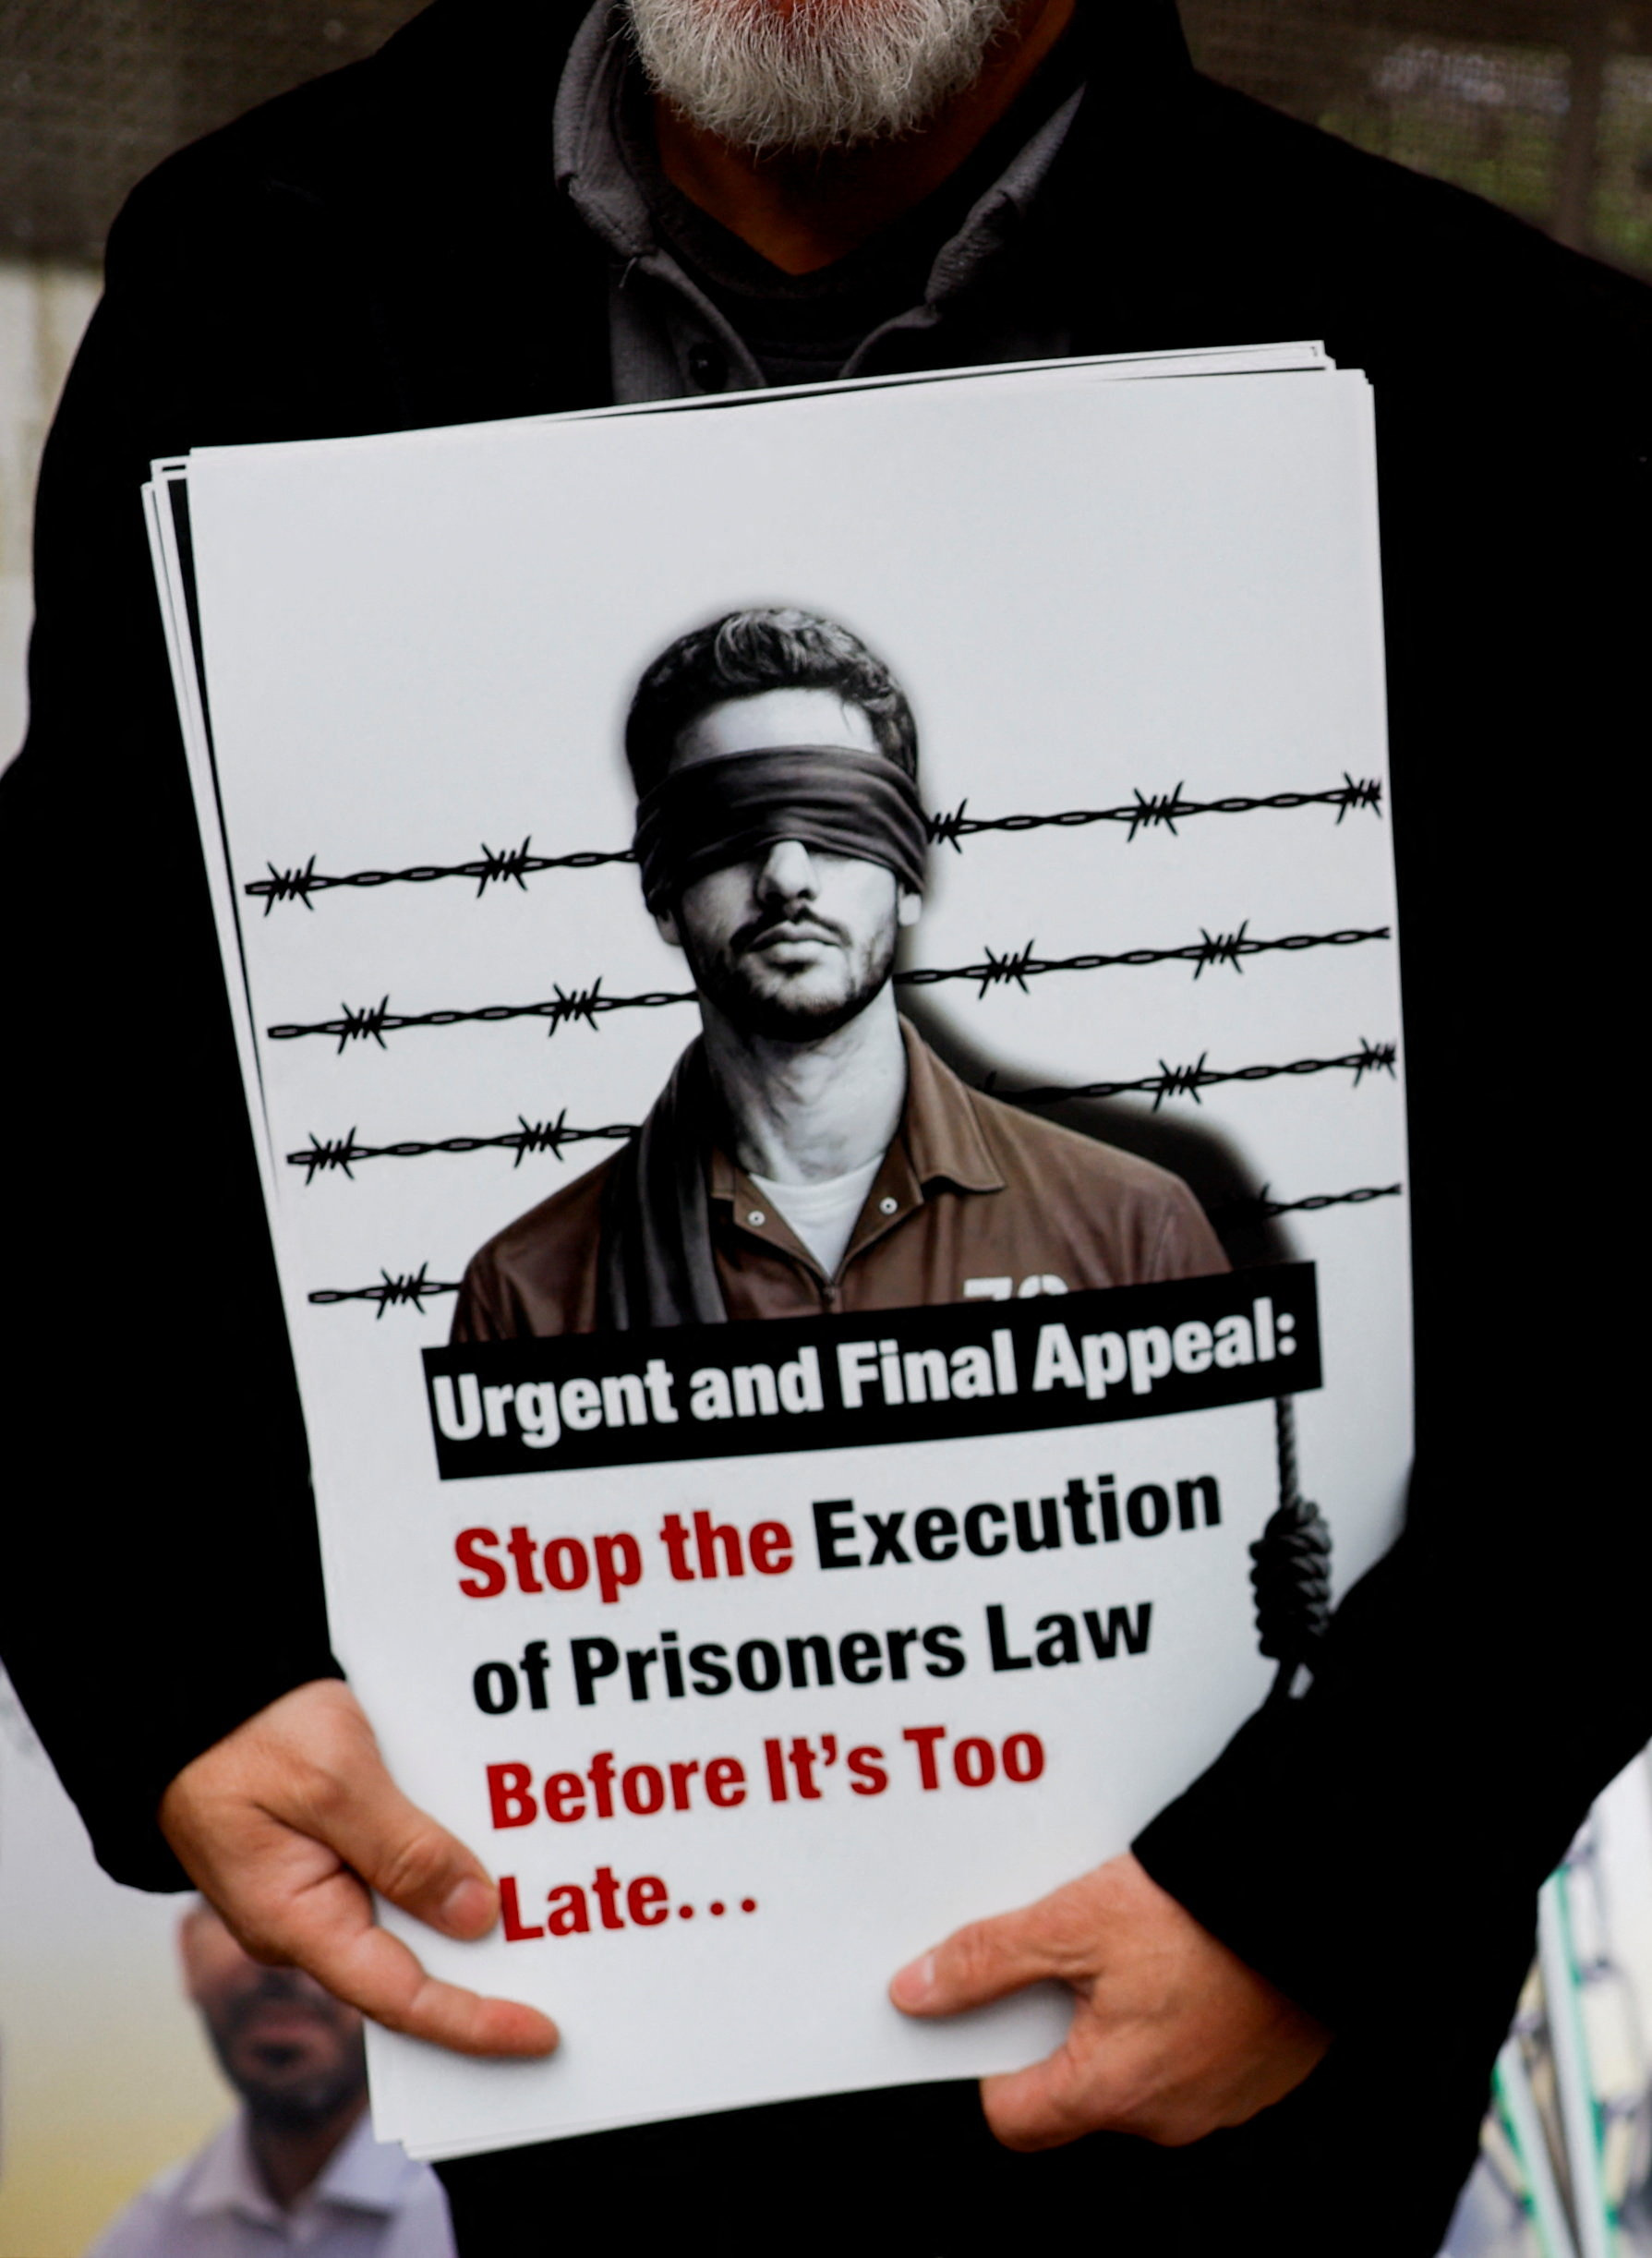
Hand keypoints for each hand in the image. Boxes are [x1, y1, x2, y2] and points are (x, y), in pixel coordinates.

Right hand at [159, 1679, 556, 2058]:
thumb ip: (404, 1851)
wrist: (188, 1691)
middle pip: (411, 1966)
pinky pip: (397, 1871)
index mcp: (298, 1922)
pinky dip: (446, 1864)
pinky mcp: (328, 1849)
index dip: (474, 2023)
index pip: (401, 1997)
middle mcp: (310, 1920)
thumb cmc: (244, 1732)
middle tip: (566, 1965)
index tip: (541, 2035)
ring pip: (410, 1916)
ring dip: (471, 1909)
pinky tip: (496, 1847)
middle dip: (486, 1971)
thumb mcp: (334, 1783)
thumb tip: (474, 1917)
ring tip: (549, 1910)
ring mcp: (317, 1886)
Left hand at [890, 1851, 1327, 2149]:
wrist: (1313, 1894)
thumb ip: (987, 1961)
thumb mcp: (1073, 1922)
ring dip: (1122, 2016)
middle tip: (1067, 1951)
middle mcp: (1167, 2116)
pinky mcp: (1262, 2072)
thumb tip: (916, 1993)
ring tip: (1130, 1941)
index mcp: (1112, 2090)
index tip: (994, 2001)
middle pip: (1077, 2090)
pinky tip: (1183, 1955)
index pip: (1014, 2115)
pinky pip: (1194, 2057)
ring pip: (1139, 2071)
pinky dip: (1178, 2015)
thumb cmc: (1199, 1912)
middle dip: (1061, 2024)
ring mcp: (1222, 2101)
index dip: (991, 2058)